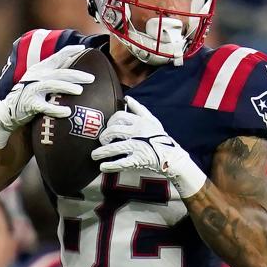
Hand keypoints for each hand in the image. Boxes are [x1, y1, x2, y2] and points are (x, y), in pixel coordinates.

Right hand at [0, 45, 92, 148]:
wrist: (9, 110)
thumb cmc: (30, 94)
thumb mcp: (40, 79)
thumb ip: (55, 72)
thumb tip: (74, 64)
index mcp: (41, 69)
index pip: (57, 57)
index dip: (70, 51)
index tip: (84, 48)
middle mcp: (37, 76)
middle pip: (60, 73)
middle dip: (77, 74)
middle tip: (92, 78)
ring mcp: (32, 89)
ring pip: (52, 85)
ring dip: (66, 87)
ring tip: (80, 91)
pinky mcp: (30, 104)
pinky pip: (45, 106)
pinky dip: (56, 109)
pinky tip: (67, 112)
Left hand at [91, 96, 206, 197]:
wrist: (172, 157)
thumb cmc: (161, 138)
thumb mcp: (152, 120)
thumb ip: (139, 109)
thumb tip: (127, 98)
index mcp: (140, 122)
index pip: (119, 116)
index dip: (110, 121)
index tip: (107, 127)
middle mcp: (137, 133)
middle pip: (113, 131)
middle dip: (103, 136)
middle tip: (101, 141)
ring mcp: (137, 147)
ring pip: (114, 147)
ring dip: (101, 152)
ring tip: (94, 155)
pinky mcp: (138, 160)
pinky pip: (121, 163)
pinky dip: (110, 165)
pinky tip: (102, 167)